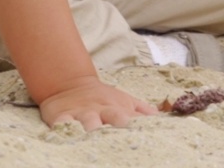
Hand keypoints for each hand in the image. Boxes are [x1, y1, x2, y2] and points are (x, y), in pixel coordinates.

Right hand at [37, 76, 156, 129]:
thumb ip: (143, 112)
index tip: (151, 139)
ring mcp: (82, 113)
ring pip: (89, 123)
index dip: (142, 128)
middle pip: (115, 118)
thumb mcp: (125, 100)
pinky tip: (69, 137)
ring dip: (94, 130)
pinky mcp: (62, 116)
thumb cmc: (102, 97)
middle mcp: (102, 110)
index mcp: (119, 108)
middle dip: (122, 127)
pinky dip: (65, 129)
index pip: (134, 119)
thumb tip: (162, 119)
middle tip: (128, 140)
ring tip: (98, 140)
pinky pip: (62, 124)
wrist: (71, 83)